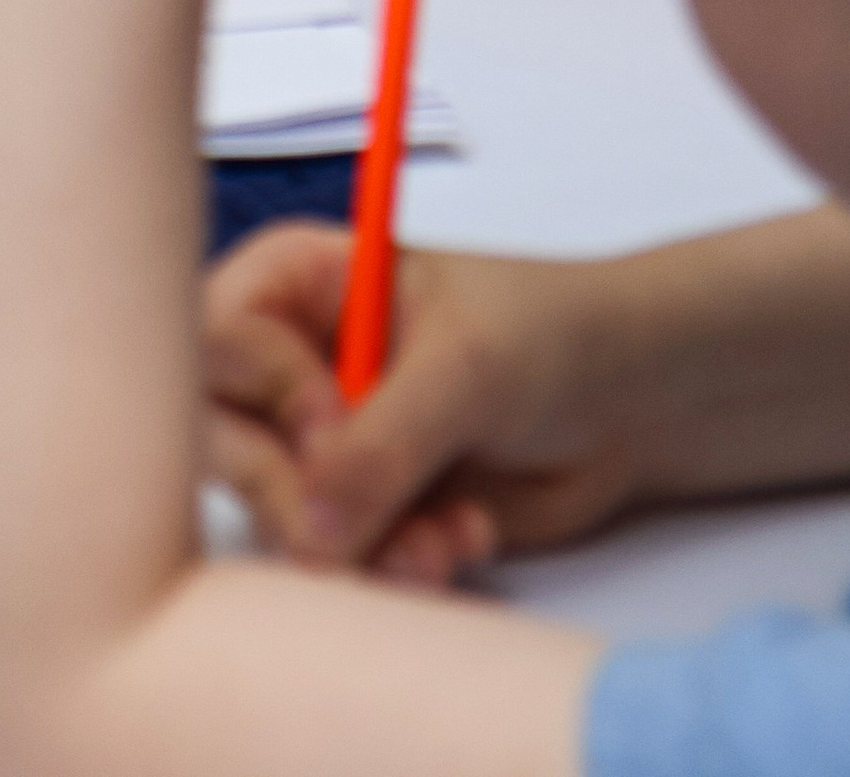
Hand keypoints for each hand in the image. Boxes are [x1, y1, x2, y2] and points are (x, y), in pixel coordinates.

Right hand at [203, 224, 646, 580]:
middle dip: (295, 496)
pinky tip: (460, 542)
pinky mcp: (365, 508)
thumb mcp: (464, 369)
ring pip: (281, 513)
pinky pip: (338, 557)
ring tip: (441, 543)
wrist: (635, 405)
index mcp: (296, 283)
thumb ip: (383, 440)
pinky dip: (395, 566)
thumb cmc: (551, 335)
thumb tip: (309, 526)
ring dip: (359, 545)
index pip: (214, 338)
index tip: (329, 425)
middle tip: (354, 529)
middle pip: (222, 435)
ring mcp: (325, 441)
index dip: (261, 390)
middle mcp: (293, 360)